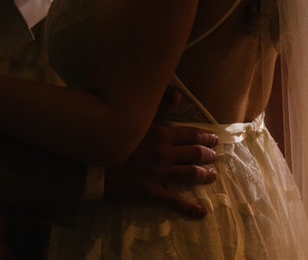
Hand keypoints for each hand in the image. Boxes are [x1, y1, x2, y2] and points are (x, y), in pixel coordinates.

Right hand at [104, 88, 218, 218]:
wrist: (93, 161)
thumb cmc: (113, 137)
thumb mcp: (136, 119)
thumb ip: (159, 108)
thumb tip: (178, 95)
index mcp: (161, 134)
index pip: (190, 135)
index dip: (205, 137)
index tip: (214, 139)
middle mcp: (164, 154)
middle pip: (194, 154)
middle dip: (208, 155)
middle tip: (214, 156)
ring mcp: (159, 174)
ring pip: (190, 174)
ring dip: (204, 175)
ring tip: (211, 175)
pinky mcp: (151, 192)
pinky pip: (174, 201)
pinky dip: (190, 207)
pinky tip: (201, 211)